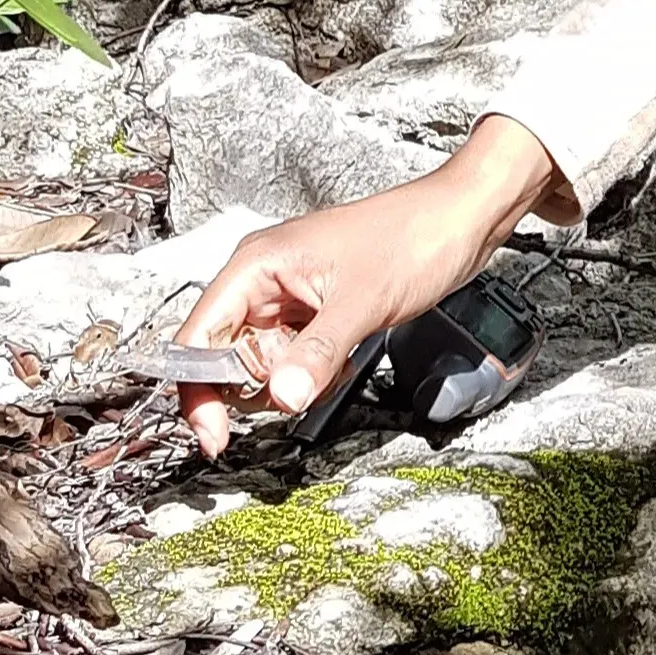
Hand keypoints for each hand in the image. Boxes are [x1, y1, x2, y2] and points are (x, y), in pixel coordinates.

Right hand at [172, 115, 564, 453]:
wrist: (460, 219)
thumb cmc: (413, 236)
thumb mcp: (362, 304)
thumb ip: (316, 355)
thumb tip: (281, 398)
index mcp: (256, 266)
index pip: (195, 340)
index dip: (198, 392)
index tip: (216, 436)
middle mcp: (264, 279)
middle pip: (226, 358)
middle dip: (262, 384)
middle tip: (303, 381)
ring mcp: (290, 295)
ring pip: (262, 363)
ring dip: (293, 378)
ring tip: (335, 360)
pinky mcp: (316, 309)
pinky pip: (295, 357)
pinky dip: (315, 371)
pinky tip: (345, 357)